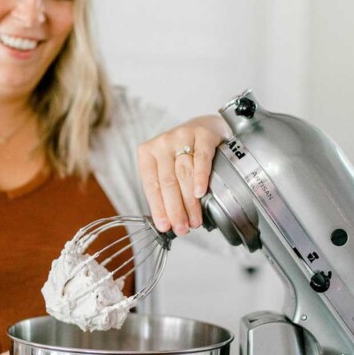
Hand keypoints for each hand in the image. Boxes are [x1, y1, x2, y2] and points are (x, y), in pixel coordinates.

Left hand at [137, 114, 229, 234]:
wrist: (206, 126)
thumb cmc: (184, 152)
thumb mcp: (167, 166)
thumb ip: (166, 189)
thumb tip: (170, 223)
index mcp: (147, 153)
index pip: (151, 185)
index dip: (158, 208)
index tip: (164, 226)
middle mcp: (162, 143)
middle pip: (167, 182)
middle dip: (175, 209)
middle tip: (182, 228)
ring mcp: (182, 136)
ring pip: (184, 173)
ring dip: (189, 201)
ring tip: (194, 220)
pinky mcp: (202, 134)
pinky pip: (201, 158)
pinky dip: (200, 177)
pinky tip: (200, 192)